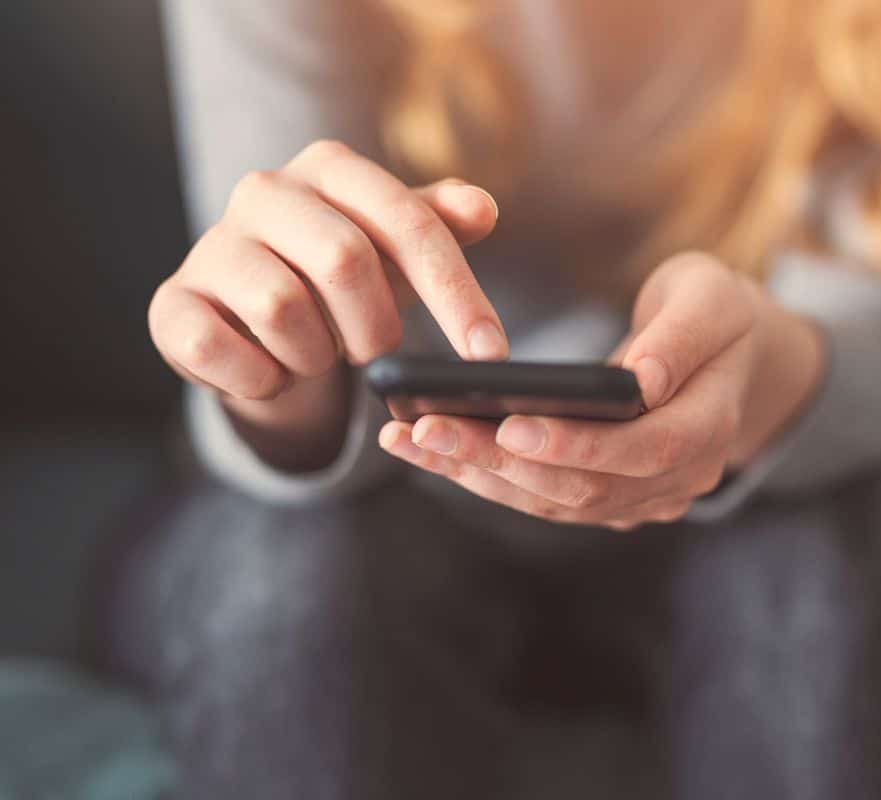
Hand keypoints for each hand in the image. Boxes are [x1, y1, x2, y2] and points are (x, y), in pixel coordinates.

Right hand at [148, 140, 507, 467]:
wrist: (253, 321)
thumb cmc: (341, 276)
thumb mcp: (398, 249)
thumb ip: (440, 226)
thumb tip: (483, 208)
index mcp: (330, 166)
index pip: (409, 224)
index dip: (457, 293)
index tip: (490, 354)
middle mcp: (264, 191)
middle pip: (345, 262)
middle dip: (375, 327)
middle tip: (371, 348)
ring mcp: (210, 246)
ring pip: (282, 309)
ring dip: (315, 355)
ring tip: (314, 350)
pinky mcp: (171, 305)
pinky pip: (221, 350)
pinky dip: (262, 379)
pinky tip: (269, 371)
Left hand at [379, 252, 822, 529]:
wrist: (728, 356)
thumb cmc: (716, 313)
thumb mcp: (711, 299)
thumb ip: (680, 337)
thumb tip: (637, 379)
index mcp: (710, 427)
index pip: (644, 450)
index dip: (577, 445)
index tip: (510, 425)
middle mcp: (678, 479)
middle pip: (585, 488)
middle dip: (500, 463)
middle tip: (427, 431)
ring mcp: (641, 497)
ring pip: (554, 502)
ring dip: (480, 476)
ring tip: (410, 441)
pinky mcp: (607, 496)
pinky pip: (543, 497)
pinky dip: (487, 477)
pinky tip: (432, 450)